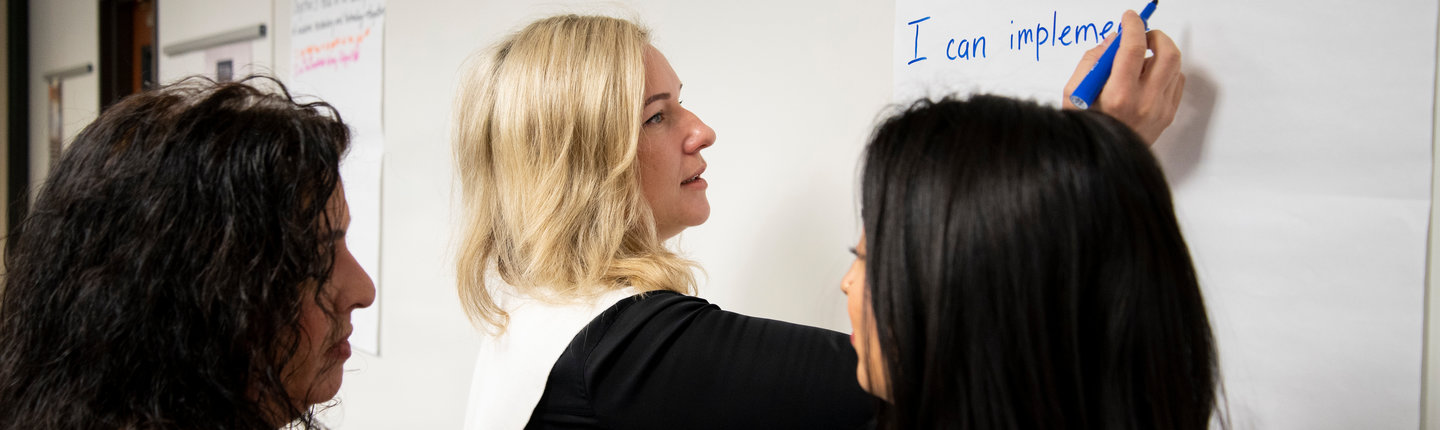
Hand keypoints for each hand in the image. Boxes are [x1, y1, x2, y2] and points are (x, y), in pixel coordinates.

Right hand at [1063, 10, 1184, 144]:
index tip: (1130, 17)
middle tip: (1141, 36)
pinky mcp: (1168, 115)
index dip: (1133, 26)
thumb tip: (1114, 40)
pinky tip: (1149, 77)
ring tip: (1141, 61)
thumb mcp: (1075, 93)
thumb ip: (1092, 61)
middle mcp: (1144, 102)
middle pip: (1167, 53)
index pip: (1134, 49)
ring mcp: (1160, 110)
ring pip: (1175, 65)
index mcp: (1118, 96)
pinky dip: (1166, 71)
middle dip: (1156, 36)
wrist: (1102, 161)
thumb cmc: (1086, 125)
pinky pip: (1177, 81)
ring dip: (1160, 53)